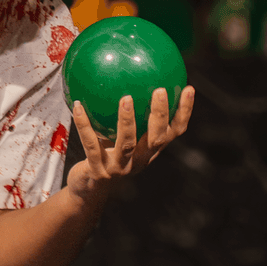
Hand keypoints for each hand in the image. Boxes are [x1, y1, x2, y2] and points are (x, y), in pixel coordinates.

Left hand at [67, 84, 195, 200]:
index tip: (188, 88)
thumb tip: (127, 76)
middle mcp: (140, 161)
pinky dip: (84, 125)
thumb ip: (126, 114)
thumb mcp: (118, 135)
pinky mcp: (98, 172)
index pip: (175, 132)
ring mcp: (120, 168)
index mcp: (149, 151)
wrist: (87, 190)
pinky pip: (91, 144)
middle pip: (157, 138)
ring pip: (128, 143)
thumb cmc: (105, 154)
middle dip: (161, 114)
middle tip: (160, 90)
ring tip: (126, 98)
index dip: (184, 112)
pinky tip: (78, 106)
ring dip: (128, 120)